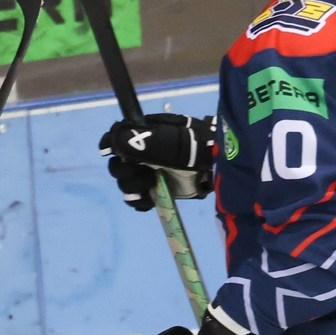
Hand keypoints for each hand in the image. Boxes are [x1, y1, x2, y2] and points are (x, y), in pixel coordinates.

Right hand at [97, 114, 216, 210]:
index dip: (111, 144)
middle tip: (143, 174)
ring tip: (151, 186)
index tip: (110, 152)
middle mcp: (143, 152)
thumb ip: (148, 142)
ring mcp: (149, 171)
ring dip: (132, 186)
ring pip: (124, 181)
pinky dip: (139, 201)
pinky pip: (136, 198)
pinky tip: (149, 200)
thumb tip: (115, 141)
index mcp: (146, 133)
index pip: (118, 135)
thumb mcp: (178, 143)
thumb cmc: (203, 149)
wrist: (224, 170)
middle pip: (118, 162)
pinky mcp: (156, 190)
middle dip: (125, 170)